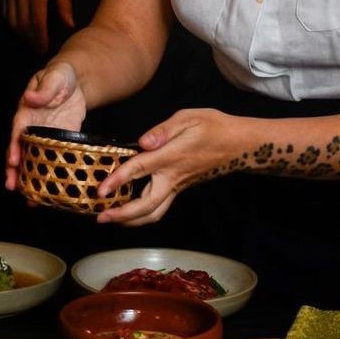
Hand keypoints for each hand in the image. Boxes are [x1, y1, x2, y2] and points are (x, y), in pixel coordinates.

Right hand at [4, 0, 74, 54]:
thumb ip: (64, 4)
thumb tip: (69, 25)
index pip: (36, 21)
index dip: (39, 38)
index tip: (44, 48)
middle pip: (22, 23)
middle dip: (30, 39)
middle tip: (38, 49)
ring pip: (11, 19)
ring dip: (20, 33)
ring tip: (30, 41)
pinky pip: (4, 10)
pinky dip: (11, 22)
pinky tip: (20, 27)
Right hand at [4, 59, 87, 188]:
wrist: (75, 81)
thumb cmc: (60, 76)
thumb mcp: (54, 77)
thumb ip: (44, 89)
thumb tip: (30, 98)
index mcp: (27, 111)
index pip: (17, 131)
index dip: (13, 145)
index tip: (12, 160)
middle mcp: (32, 127)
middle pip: (19, 150)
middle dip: (14, 169)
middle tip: (12, 186)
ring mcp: (44, 136)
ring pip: (33, 159)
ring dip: (29, 177)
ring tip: (29, 198)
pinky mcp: (60, 141)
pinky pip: (53, 159)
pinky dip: (50, 174)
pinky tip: (50, 191)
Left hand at [93, 108, 238, 225]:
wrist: (239, 144)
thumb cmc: (214, 127)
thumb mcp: (189, 118)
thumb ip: (164, 130)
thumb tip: (143, 142)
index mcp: (171, 157)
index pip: (139, 169)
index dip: (118, 180)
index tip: (101, 190)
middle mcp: (172, 176)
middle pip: (146, 205)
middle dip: (122, 215)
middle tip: (101, 217)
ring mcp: (178, 186)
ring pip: (154, 212)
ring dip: (132, 220)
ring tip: (111, 219)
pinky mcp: (181, 188)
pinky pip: (160, 207)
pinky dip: (143, 214)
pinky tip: (130, 212)